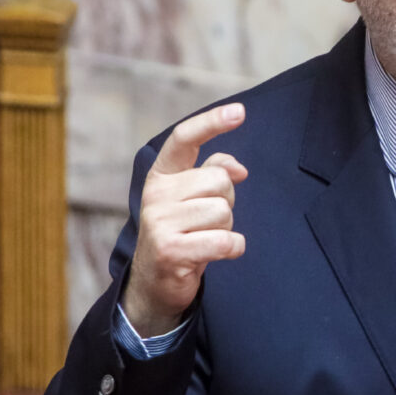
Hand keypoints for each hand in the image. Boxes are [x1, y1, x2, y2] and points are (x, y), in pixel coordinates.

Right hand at [122, 104, 248, 336]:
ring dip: (227, 227)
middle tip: (208, 221)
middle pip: (219, 181)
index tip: (240, 111)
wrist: (155, 283)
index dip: (212, 122)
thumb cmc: (182, 232)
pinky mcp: (171, 251)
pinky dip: (232, 248)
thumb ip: (213, 171)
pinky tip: (218, 253)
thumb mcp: (191, 197)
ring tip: (206, 238)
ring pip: (224, 211)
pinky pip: (224, 240)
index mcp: (162, 175)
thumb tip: (239, 168)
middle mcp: (156, 194)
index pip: (185, 138)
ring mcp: (160, 222)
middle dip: (227, 201)